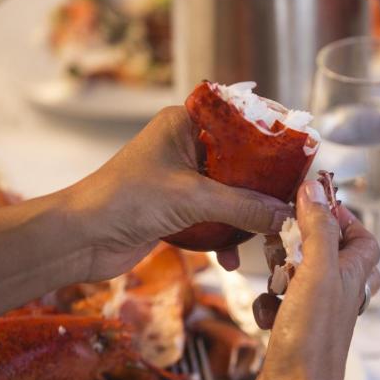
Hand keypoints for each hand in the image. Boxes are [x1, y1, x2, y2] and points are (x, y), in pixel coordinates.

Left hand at [65, 106, 292, 280]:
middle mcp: (187, 146)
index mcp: (186, 124)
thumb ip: (243, 206)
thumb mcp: (193, 199)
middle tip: (291, 202)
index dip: (272, 137)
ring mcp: (183, 179)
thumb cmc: (124, 200)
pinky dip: (225, 237)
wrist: (79, 240)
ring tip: (268, 235)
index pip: (241, 120)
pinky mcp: (177, 210)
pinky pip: (214, 218)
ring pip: (231, 193)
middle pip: (241, 161)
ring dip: (247, 216)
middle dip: (265, 187)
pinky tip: (230, 259)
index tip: (300, 157)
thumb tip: (286, 216)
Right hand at [249, 180, 379, 379]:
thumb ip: (319, 229)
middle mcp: (339, 294)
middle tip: (282, 242)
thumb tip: (315, 190)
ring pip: (298, 279)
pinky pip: (278, 306)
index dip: (342, 218)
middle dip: (300, 244)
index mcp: (354, 276)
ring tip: (273, 282)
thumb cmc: (312, 339)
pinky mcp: (292, 332)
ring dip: (279, 276)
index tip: (312, 204)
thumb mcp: (317, 272)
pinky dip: (267, 306)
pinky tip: (264, 317)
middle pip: (327, 254)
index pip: (363, 238)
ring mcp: (316, 314)